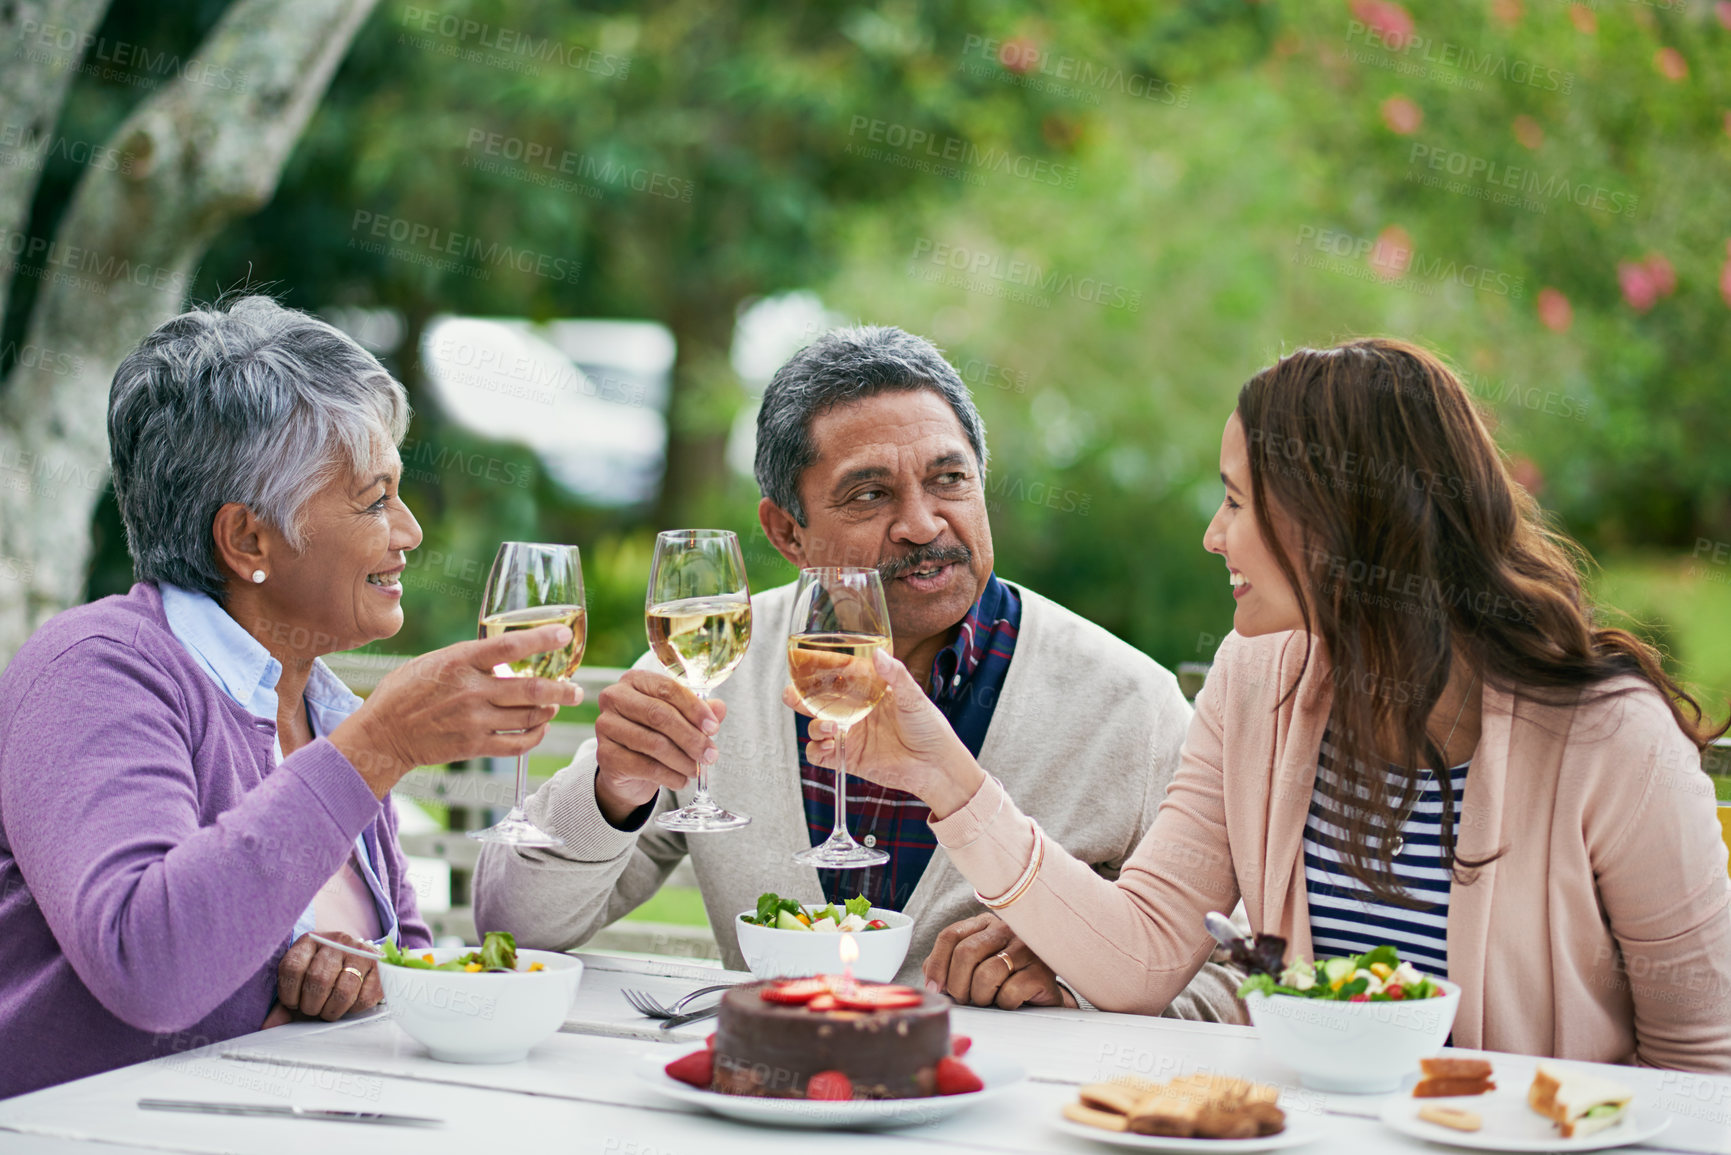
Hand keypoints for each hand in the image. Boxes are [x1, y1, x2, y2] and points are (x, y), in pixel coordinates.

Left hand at [271, 932, 382, 1022]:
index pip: (292, 967)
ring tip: (328, 1011)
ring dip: (332, 1010)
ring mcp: (360, 951)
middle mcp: (336, 941)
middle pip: (318, 979)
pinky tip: (348, 1005)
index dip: (289, 994)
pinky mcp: (379, 965)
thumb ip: (285, 1004)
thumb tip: (268, 1027)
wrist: (360, 958)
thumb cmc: (325, 975)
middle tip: (313, 1010)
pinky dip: (353, 1009)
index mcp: (310, 941)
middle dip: (312, 1005)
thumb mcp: (302, 982)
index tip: (293, 1003)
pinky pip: (365, 997)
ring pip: (343, 991)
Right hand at [331, 623, 582, 797]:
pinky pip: (516, 744)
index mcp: (459, 661)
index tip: (564, 636)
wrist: (381, 734)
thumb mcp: (432, 661)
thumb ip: (468, 658)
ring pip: (528, 717)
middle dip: (562, 689)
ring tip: (556, 706)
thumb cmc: (405, 692)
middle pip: (530, 689)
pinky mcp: (473, 746)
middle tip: (576, 689)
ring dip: (549, 712)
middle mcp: (470, 690)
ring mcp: (473, 720)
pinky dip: (534, 736)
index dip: (541, 640)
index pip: (508, 646)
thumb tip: (506, 653)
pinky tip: (538, 728)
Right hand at [592, 670, 729, 824]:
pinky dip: (669, 776)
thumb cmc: (655, 734)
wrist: (627, 768)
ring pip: (654, 743)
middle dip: (691, 737)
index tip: (713, 728)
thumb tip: (719, 708)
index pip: (667, 689)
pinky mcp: (605, 755)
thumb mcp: (679, 719)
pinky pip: (645, 767)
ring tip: (696, 769)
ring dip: (682, 760)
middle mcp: (614, 698)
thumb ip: (699, 711)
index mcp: (634, 680)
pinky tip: (681, 780)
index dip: (694, 709)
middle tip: (711, 754)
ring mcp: (606, 726)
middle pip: (659, 715)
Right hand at [782, 647, 982, 817]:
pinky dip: (817, 749)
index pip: (837, 675)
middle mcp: (855, 711)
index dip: (818, 667)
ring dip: (814, 725)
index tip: (803, 658)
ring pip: (816, 726)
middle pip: (817, 701)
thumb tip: (878, 653)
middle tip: (791, 694)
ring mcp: (850, 735)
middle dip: (799, 696)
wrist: (937, 766)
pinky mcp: (848, 758)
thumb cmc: (930, 728)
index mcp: (868, 691)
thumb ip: (895, 675)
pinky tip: (831, 745)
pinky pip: (820, 754)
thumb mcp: (914, 697)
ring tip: (831, 728)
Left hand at [923, 913, 1075, 1009]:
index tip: (934, 987)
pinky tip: (1010, 1001)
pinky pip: (1010, 991)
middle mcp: (1006, 930)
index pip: (951, 935)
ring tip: (988, 1000)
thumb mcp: (972, 967)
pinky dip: (1004, 1003)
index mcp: (984, 924)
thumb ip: (948, 965)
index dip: (937, 964)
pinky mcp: (1041, 971)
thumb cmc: (1001, 982)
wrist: (1041, 998)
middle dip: (957, 984)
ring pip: (986, 974)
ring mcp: (1026, 948)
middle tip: (963, 998)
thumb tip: (931, 979)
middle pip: (965, 953)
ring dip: (980, 996)